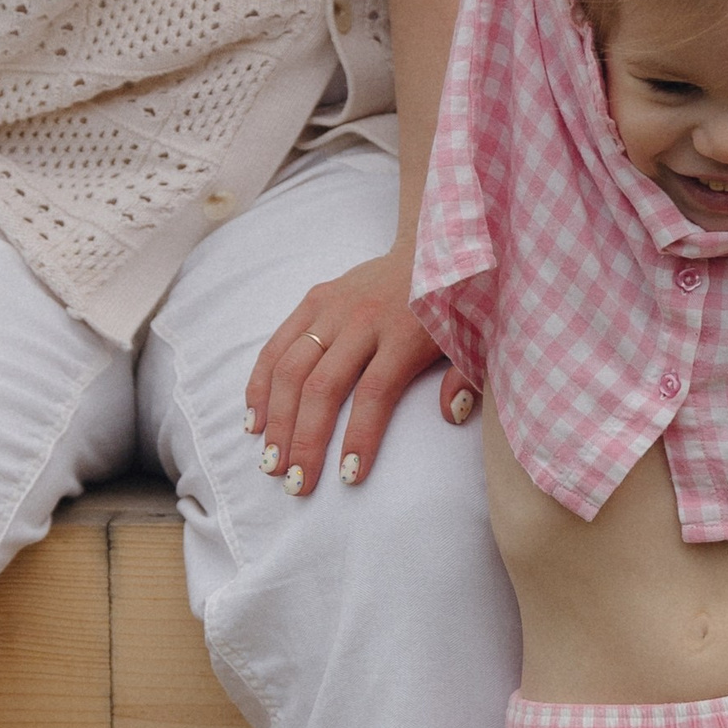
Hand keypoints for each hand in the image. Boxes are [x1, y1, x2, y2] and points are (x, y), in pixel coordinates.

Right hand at [245, 253, 477, 495]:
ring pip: (291, 367)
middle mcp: (362, 320)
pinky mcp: (314, 298)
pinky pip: (278, 344)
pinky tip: (254, 419)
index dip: (360, 437)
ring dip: (276, 418)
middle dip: (305, 439)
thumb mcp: (473, 337)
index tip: (349, 477)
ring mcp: (332, 307)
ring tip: (270, 461)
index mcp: (404, 333)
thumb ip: (465, 376)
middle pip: (323, 387)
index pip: (375, 393)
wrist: (430, 244)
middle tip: (295, 482)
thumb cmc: (453, 303)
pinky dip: (261, 382)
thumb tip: (450, 414)